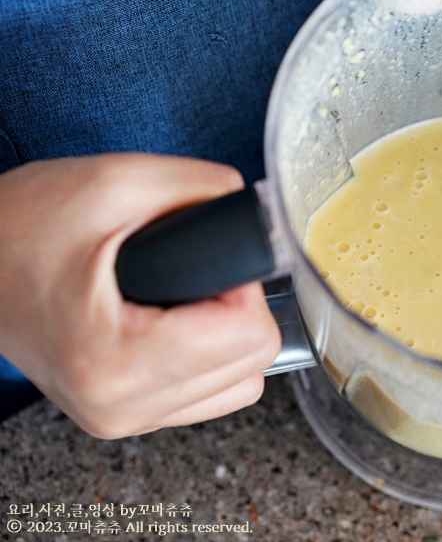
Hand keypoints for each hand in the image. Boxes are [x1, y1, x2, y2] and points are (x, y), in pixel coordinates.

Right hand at [0, 155, 280, 438]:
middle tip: (189, 275)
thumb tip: (256, 212)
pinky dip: (211, 357)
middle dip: (235, 307)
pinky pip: (215, 394)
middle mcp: (120, 405)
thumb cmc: (20, 228)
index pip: (250, 336)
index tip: (207, 262)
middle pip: (254, 361)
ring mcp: (123, 419)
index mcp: (114, 359)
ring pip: (243, 381)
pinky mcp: (128, 418)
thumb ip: (199, 189)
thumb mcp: (113, 183)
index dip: (241, 284)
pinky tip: (175, 324)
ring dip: (226, 335)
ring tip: (176, 300)